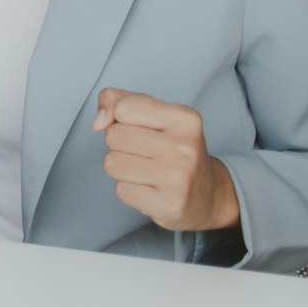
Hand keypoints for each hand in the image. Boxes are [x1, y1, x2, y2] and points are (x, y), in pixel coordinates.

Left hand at [92, 89, 240, 232]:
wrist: (209, 195)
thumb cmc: (175, 150)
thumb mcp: (156, 115)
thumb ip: (119, 101)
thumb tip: (99, 121)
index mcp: (184, 118)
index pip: (122, 107)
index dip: (119, 118)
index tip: (136, 127)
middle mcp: (185, 147)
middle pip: (113, 136)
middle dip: (120, 144)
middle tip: (145, 153)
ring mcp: (178, 178)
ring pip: (112, 163)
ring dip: (122, 168)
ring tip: (147, 171)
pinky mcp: (170, 205)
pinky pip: (121, 190)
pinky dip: (130, 190)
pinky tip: (151, 189)